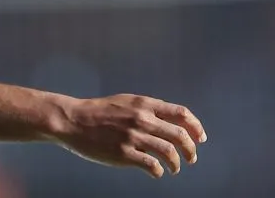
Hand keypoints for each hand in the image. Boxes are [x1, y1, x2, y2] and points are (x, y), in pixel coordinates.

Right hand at [54, 94, 206, 178]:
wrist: (74, 120)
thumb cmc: (100, 111)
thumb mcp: (127, 102)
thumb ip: (149, 109)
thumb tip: (172, 120)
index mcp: (145, 104)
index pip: (181, 114)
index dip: (195, 127)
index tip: (200, 139)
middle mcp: (142, 119)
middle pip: (179, 135)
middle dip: (191, 150)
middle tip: (191, 158)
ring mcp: (133, 136)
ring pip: (168, 152)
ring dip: (176, 163)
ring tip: (174, 168)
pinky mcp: (123, 153)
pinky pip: (151, 165)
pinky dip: (158, 171)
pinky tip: (156, 172)